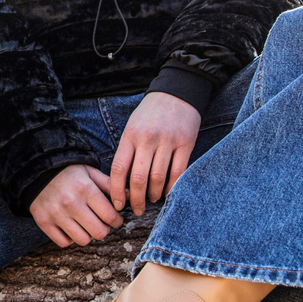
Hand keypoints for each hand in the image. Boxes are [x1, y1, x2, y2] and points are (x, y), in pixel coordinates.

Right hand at [30, 164, 121, 247]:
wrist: (37, 170)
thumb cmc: (68, 172)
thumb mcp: (90, 172)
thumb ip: (109, 185)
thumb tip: (131, 197)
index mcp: (85, 189)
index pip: (110, 216)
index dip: (117, 220)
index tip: (115, 219)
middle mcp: (71, 202)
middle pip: (99, 232)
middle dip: (104, 229)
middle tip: (102, 223)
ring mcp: (56, 214)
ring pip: (83, 240)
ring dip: (88, 235)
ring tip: (86, 225)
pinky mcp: (44, 221)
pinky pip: (63, 242)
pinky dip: (70, 238)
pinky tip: (71, 227)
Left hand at [110, 92, 200, 214]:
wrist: (177, 92)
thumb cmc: (151, 113)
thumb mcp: (132, 126)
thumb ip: (128, 150)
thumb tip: (122, 183)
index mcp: (130, 135)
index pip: (119, 169)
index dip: (116, 191)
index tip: (117, 204)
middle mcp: (147, 139)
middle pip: (138, 178)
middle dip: (136, 200)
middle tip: (136, 210)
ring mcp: (167, 141)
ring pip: (158, 178)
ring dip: (154, 195)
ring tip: (152, 199)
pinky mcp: (186, 143)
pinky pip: (178, 172)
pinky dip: (171, 187)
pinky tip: (167, 193)